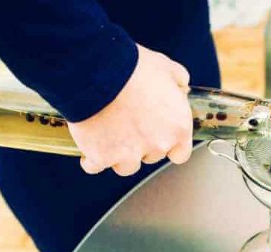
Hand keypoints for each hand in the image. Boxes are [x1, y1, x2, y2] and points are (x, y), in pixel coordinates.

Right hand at [67, 45, 191, 175]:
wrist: (97, 71)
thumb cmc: (132, 67)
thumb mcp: (165, 66)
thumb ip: (178, 80)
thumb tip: (181, 86)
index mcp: (177, 127)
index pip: (180, 153)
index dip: (169, 146)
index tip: (159, 137)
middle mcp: (156, 145)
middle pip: (151, 156)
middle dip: (141, 144)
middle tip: (128, 123)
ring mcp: (129, 155)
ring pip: (125, 166)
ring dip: (118, 154)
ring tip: (108, 134)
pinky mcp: (102, 157)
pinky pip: (95, 166)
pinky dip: (91, 158)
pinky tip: (88, 147)